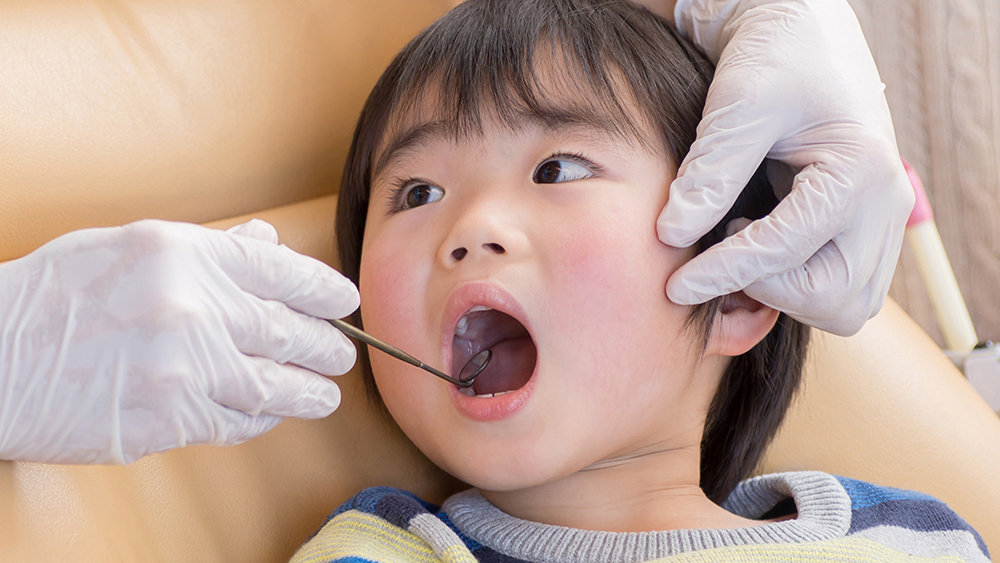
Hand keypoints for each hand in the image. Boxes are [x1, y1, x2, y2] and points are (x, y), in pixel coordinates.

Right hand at [0, 218, 358, 463]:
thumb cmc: (59, 295)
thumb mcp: (132, 247)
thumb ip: (211, 249)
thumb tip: (270, 244)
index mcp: (186, 254)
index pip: (284, 271)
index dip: (326, 291)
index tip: (345, 302)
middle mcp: (193, 306)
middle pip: (290, 331)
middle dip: (328, 347)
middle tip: (341, 354)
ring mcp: (184, 366)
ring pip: (276, 385)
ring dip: (310, 392)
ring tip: (326, 395)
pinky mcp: (170, 417)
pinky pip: (239, 421)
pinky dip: (261, 418)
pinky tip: (268, 413)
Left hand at [659, 0, 914, 334]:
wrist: (803, 37)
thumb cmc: (776, 56)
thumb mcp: (739, 105)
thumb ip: (710, 173)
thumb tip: (672, 237)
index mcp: (861, 171)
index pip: (786, 250)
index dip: (725, 273)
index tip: (675, 285)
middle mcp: (886, 204)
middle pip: (834, 298)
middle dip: (768, 290)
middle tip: (720, 256)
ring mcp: (884, 220)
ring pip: (844, 304)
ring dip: (787, 294)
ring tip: (740, 248)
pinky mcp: (867, 229)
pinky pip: (841, 288)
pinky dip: (798, 286)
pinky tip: (757, 249)